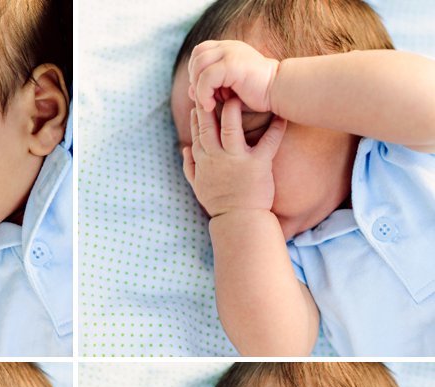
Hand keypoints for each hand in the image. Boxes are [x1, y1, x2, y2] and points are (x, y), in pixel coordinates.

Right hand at [182, 98, 286, 217]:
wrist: (238, 221)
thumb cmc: (219, 203)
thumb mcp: (197, 186)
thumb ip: (189, 166)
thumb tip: (184, 149)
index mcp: (203, 161)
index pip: (197, 133)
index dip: (197, 114)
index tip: (200, 99)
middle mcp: (216, 158)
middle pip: (208, 126)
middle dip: (209, 104)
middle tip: (214, 86)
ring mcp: (235, 160)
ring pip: (229, 128)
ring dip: (232, 110)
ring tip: (236, 94)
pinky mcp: (256, 165)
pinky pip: (267, 142)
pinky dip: (276, 128)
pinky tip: (281, 114)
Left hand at [188, 40, 278, 114]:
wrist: (279, 92)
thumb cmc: (256, 94)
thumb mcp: (228, 89)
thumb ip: (209, 87)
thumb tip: (189, 90)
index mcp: (229, 48)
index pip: (200, 51)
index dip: (195, 70)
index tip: (202, 89)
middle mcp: (229, 47)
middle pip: (197, 55)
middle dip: (194, 78)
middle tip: (204, 96)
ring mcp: (231, 53)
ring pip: (199, 65)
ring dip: (198, 87)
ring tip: (208, 103)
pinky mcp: (232, 64)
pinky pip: (206, 77)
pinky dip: (204, 93)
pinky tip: (211, 106)